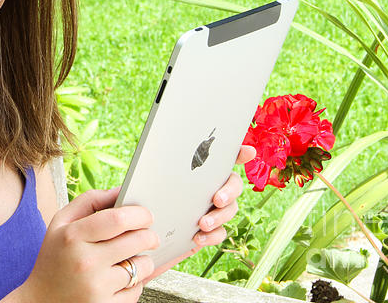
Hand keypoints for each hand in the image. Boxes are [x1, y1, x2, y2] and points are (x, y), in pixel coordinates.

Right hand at [13, 188, 158, 302]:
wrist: (40, 302)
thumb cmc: (54, 259)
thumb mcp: (60, 224)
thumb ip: (89, 201)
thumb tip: (121, 191)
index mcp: (72, 236)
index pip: (117, 218)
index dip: (139, 214)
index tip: (146, 214)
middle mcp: (85, 262)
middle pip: (137, 240)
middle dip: (150, 235)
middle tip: (150, 236)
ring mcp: (96, 288)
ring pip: (141, 266)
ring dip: (143, 261)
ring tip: (130, 259)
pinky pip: (136, 290)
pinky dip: (134, 283)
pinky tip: (119, 280)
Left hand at [145, 144, 255, 281]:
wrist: (139, 232)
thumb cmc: (142, 200)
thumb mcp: (145, 180)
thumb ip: (156, 166)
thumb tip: (156, 150)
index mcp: (198, 169)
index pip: (224, 157)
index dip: (239, 152)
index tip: (248, 152)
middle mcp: (211, 187)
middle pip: (234, 184)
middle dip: (229, 191)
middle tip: (216, 199)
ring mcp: (213, 209)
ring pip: (230, 209)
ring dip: (219, 216)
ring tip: (203, 223)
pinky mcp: (209, 231)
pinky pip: (220, 233)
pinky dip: (212, 236)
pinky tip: (197, 237)